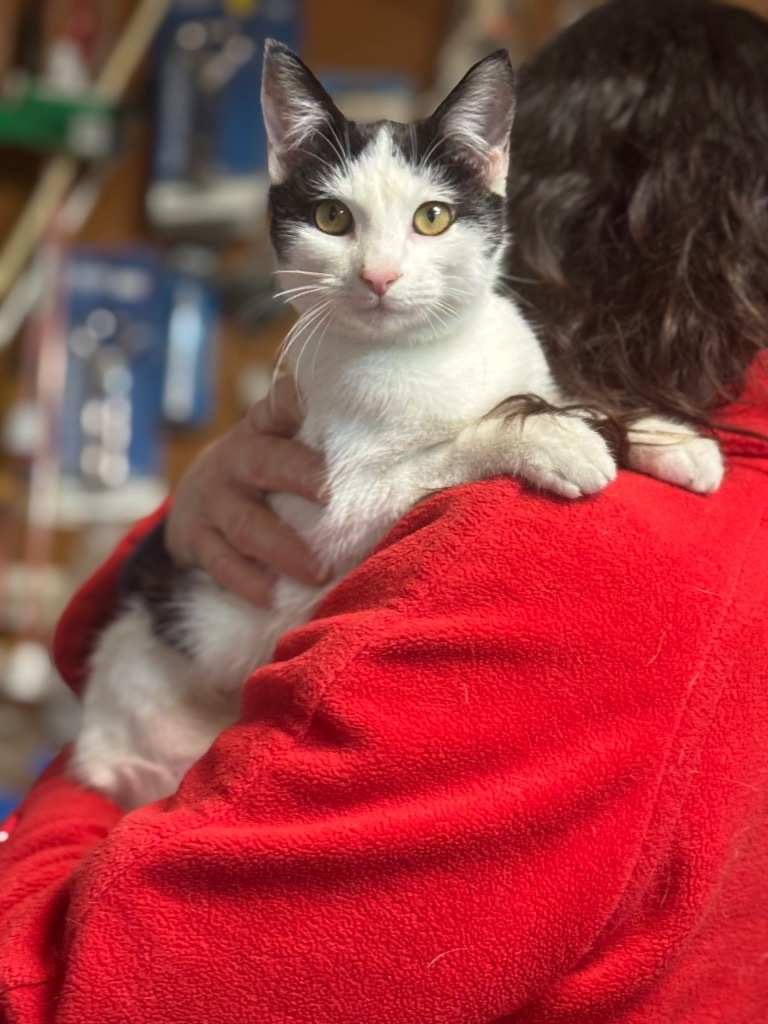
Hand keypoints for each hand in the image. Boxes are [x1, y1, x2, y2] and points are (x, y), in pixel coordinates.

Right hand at [164, 375, 327, 606]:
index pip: (282, 403)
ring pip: (247, 525)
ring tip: (319, 571)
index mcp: (263, 429)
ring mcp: (213, 500)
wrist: (196, 504)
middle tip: (331, 494)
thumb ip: (326, 439)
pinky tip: (274, 596)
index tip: (327, 404)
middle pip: (267, 462)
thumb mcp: (282, 444)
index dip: (300, 400)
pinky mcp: (195, 539)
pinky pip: (222, 563)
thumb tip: (415, 444)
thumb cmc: (264, 474)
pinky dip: (248, 582)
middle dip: (299, 474)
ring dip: (284, 550)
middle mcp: (235, 457)